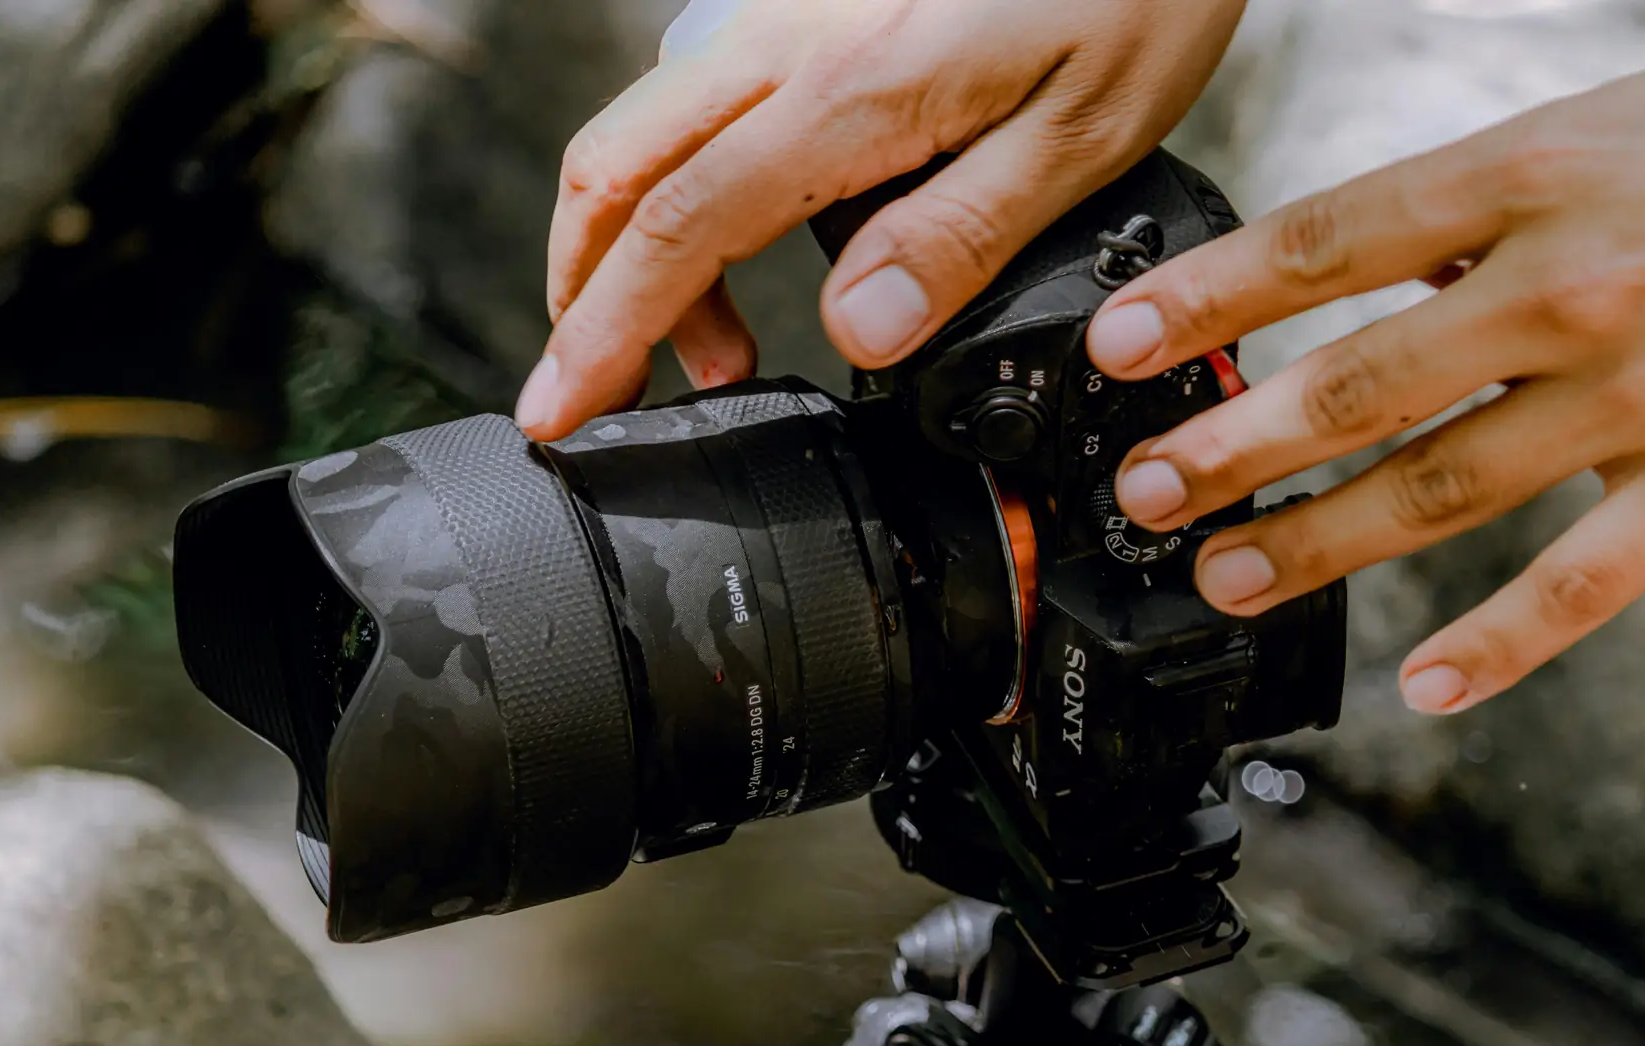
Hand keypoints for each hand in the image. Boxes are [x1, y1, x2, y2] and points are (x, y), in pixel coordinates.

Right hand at [518, 0, 1247, 440]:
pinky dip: (680, 194)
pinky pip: (703, 110)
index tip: (565, 407)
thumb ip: (958, 236)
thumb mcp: (1078, 135)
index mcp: (848, 91)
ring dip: (636, 252)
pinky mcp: (810, 19)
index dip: (609, 329)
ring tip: (711, 352)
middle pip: (616, 170)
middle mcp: (789, 46)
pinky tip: (738, 247)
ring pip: (648, 137)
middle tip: (593, 392)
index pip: (682, 224)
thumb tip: (857, 334)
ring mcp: (788, 23)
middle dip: (581, 295)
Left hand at [1086, 40, 1644, 715]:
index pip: (1331, 240)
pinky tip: (1424, 685)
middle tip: (1147, 489)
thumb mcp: (1624, 122)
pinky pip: (1582, 585)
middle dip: (1232, 443)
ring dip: (1318, 542)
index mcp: (1541, 175)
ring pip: (1442, 487)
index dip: (1210, 298)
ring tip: (1227, 575)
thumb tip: (1369, 254)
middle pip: (1361, 381)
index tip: (1121, 344)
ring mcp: (1641, 397)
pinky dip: (1497, 643)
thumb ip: (1490, 198)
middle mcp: (1575, 287)